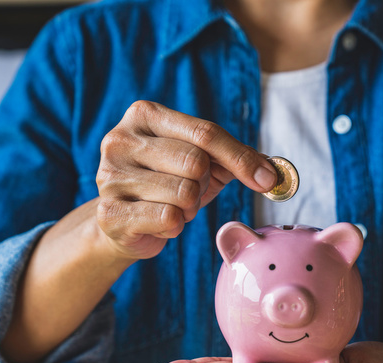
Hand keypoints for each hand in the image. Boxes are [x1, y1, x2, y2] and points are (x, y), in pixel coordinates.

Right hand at [96, 100, 276, 258]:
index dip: (241, 158)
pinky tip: (158, 222)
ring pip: (183, 193)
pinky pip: (168, 218)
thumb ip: (237, 158)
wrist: (122, 224)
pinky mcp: (109, 211)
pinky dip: (174, 226)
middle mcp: (120, 139)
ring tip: (171, 206)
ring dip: (188, 208)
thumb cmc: (168, 186)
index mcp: (144, 115)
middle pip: (195, 162)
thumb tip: (273, 173)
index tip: (267, 179)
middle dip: (203, 184)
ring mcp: (109, 175)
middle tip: (189, 192)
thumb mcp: (203, 162)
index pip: (206, 133)